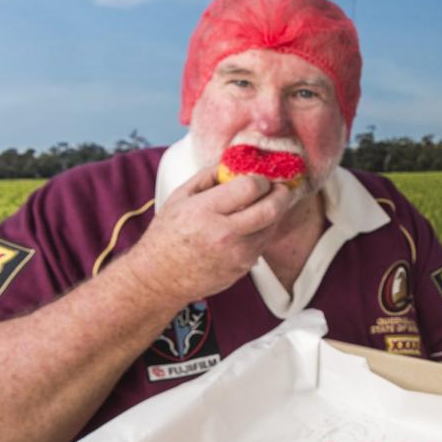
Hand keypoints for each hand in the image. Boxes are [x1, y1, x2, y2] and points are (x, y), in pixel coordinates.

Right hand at [119, 165, 293, 305]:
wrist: (159, 277)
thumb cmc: (167, 235)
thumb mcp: (180, 197)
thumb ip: (210, 176)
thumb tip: (236, 163)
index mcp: (204, 210)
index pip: (250, 187)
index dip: (261, 180)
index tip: (261, 178)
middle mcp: (223, 234)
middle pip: (271, 209)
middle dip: (282, 194)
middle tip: (281, 188)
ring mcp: (236, 254)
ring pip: (271, 227)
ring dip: (274, 214)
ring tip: (262, 206)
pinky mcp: (242, 268)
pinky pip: (263, 244)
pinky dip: (262, 232)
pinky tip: (249, 227)